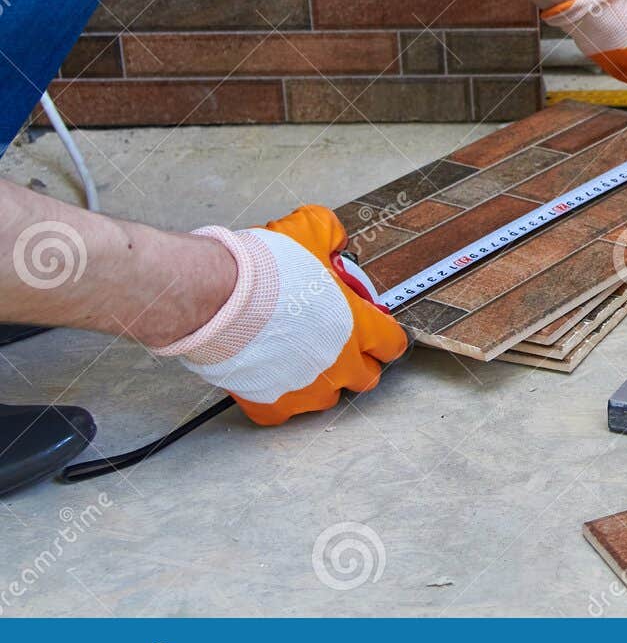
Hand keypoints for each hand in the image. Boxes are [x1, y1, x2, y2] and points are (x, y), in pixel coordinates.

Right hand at [154, 206, 407, 424]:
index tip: (373, 328)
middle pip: (366, 377)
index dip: (384, 335)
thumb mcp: (309, 231)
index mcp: (358, 326)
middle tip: (338, 343)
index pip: (392, 343)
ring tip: (301, 359)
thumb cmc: (267, 269)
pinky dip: (278, 398)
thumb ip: (330, 234)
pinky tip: (270, 377)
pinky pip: (282, 412)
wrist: (218, 297)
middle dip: (358, 362)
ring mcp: (306, 389)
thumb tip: (334, 238)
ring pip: (328, 398)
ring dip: (321, 382)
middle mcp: (340, 364)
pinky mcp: (271, 404)